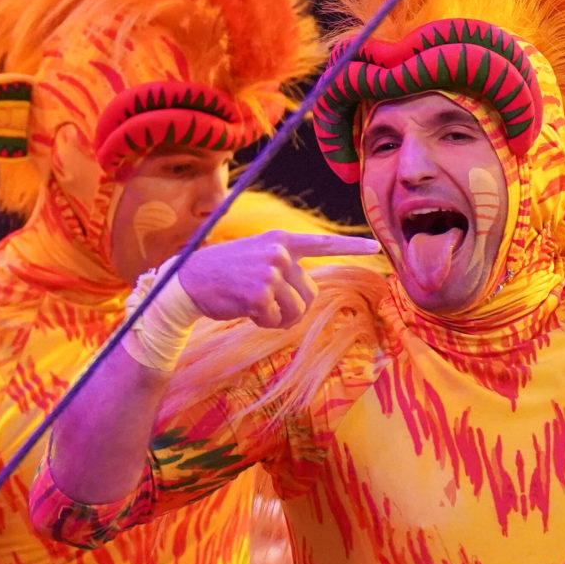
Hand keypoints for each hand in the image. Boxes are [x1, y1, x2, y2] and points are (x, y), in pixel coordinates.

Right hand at [171, 231, 378, 329]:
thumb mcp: (257, 255)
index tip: (375, 246)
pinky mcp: (260, 296)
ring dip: (279, 317)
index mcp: (281, 240)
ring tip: (255, 306)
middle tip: (267, 303)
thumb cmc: (225, 271)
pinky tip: (245, 310)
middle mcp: (279, 254)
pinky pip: (276, 322)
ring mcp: (270, 275)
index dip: (351, 246)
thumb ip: (285, 264)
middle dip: (293, 306)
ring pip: (296, 311)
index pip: (323, 243)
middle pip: (310, 294)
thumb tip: (310, 292)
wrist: (189, 281)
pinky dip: (263, 323)